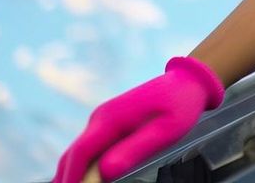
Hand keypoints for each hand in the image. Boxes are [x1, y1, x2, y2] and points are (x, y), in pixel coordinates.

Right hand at [53, 56, 225, 182]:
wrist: (187, 81)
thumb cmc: (179, 106)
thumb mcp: (164, 132)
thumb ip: (134, 150)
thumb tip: (105, 173)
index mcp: (110, 119)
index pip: (80, 153)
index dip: (70, 177)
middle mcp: (100, 118)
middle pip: (74, 154)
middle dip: (67, 177)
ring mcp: (103, 119)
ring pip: (80, 151)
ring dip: (74, 172)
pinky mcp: (110, 122)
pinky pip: (90, 147)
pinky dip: (84, 165)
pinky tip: (89, 179)